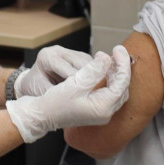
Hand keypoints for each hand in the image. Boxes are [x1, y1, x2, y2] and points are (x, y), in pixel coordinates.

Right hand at [7, 46, 131, 142]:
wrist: (41, 116)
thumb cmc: (54, 102)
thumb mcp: (74, 83)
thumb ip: (93, 70)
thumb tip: (107, 58)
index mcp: (103, 107)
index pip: (122, 82)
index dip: (122, 63)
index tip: (118, 48)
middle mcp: (105, 113)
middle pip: (122, 87)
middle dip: (121, 68)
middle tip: (116, 51)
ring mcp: (101, 113)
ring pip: (117, 90)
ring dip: (115, 73)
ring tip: (110, 58)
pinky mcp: (96, 110)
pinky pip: (109, 93)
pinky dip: (109, 80)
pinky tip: (103, 69)